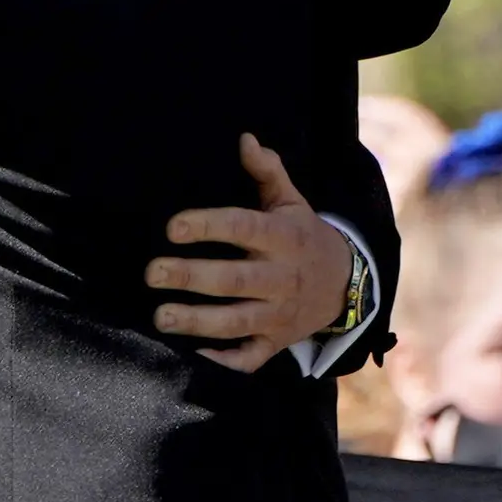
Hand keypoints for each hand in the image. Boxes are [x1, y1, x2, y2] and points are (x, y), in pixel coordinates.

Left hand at [151, 134, 356, 373]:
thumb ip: (267, 172)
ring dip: (198, 321)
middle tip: (152, 273)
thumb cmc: (304, 236)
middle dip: (192, 277)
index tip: (173, 226)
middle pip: (234, 280)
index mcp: (282, 238)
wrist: (349, 284)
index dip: (208, 225)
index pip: (243, 227)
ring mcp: (279, 314)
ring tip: (160, 317)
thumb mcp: (292, 202)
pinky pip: (251, 358)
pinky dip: (226, 362)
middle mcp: (281, 278)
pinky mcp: (277, 342)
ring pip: (237, 321)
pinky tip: (194, 356)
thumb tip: (245, 139)